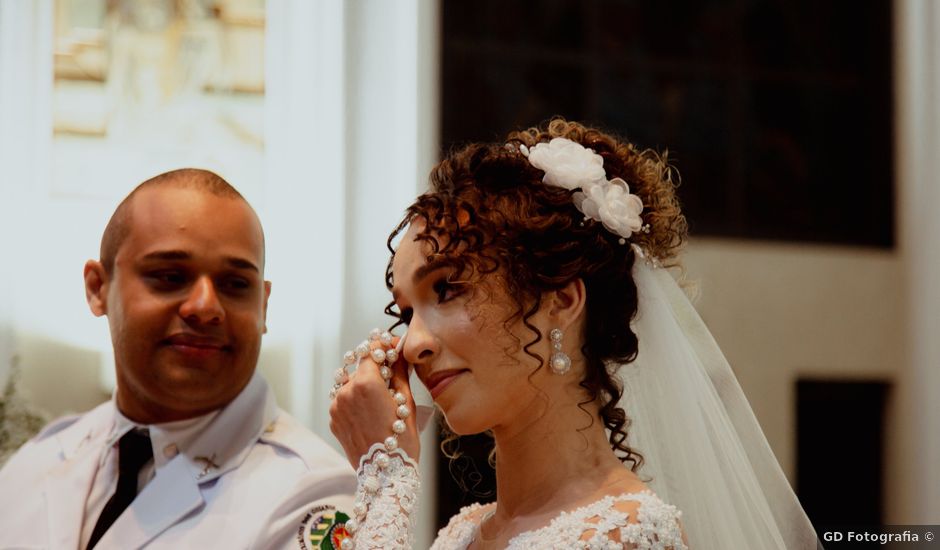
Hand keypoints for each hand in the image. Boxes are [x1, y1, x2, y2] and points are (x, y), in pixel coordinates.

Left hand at [329, 332, 420, 468]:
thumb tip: (398, 352)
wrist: (384, 472)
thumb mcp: (406, 401)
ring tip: (380, 398)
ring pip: (349, 383)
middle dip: (374, 366)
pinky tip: (370, 412)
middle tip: (390, 374)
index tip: (392, 349)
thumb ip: (399, 371)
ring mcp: (336, 406)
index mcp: (366, 383)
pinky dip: (355, 399)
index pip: (371, 350)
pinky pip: (343, 400)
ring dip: (363, 383)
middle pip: (359, 366)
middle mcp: (346, 391)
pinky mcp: (333, 419)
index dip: (383, 346)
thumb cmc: (401, 438)